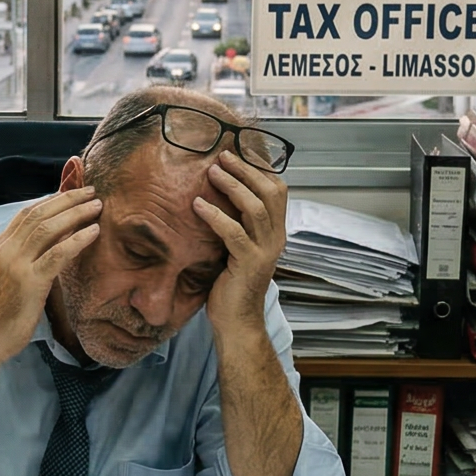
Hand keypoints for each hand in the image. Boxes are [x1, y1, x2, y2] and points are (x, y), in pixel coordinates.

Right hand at [0, 188, 101, 364]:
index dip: (52, 199)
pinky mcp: (29, 282)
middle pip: (39, 213)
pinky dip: (78, 239)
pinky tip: (94, 232)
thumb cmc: (0, 315)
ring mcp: (16, 264)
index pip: (27, 213)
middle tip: (91, 191)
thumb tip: (52, 246)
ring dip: (76, 212)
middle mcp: (5, 250)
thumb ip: (25, 260)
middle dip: (67, 198)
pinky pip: (58, 253)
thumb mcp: (10, 279)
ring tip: (97, 205)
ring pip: (49, 227)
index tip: (73, 192)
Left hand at [192, 153, 284, 341]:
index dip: (259, 169)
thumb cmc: (232, 285)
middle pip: (271, 192)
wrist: (237, 322)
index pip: (277, 190)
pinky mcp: (249, 264)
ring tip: (211, 172)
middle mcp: (276, 238)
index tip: (236, 153)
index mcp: (275, 232)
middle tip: (222, 156)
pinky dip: (215, 216)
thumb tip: (215, 195)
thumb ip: (236, 224)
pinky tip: (197, 205)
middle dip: (246, 170)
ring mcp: (265, 251)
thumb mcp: (236, 248)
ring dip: (232, 186)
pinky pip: (234, 233)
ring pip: (256, 208)